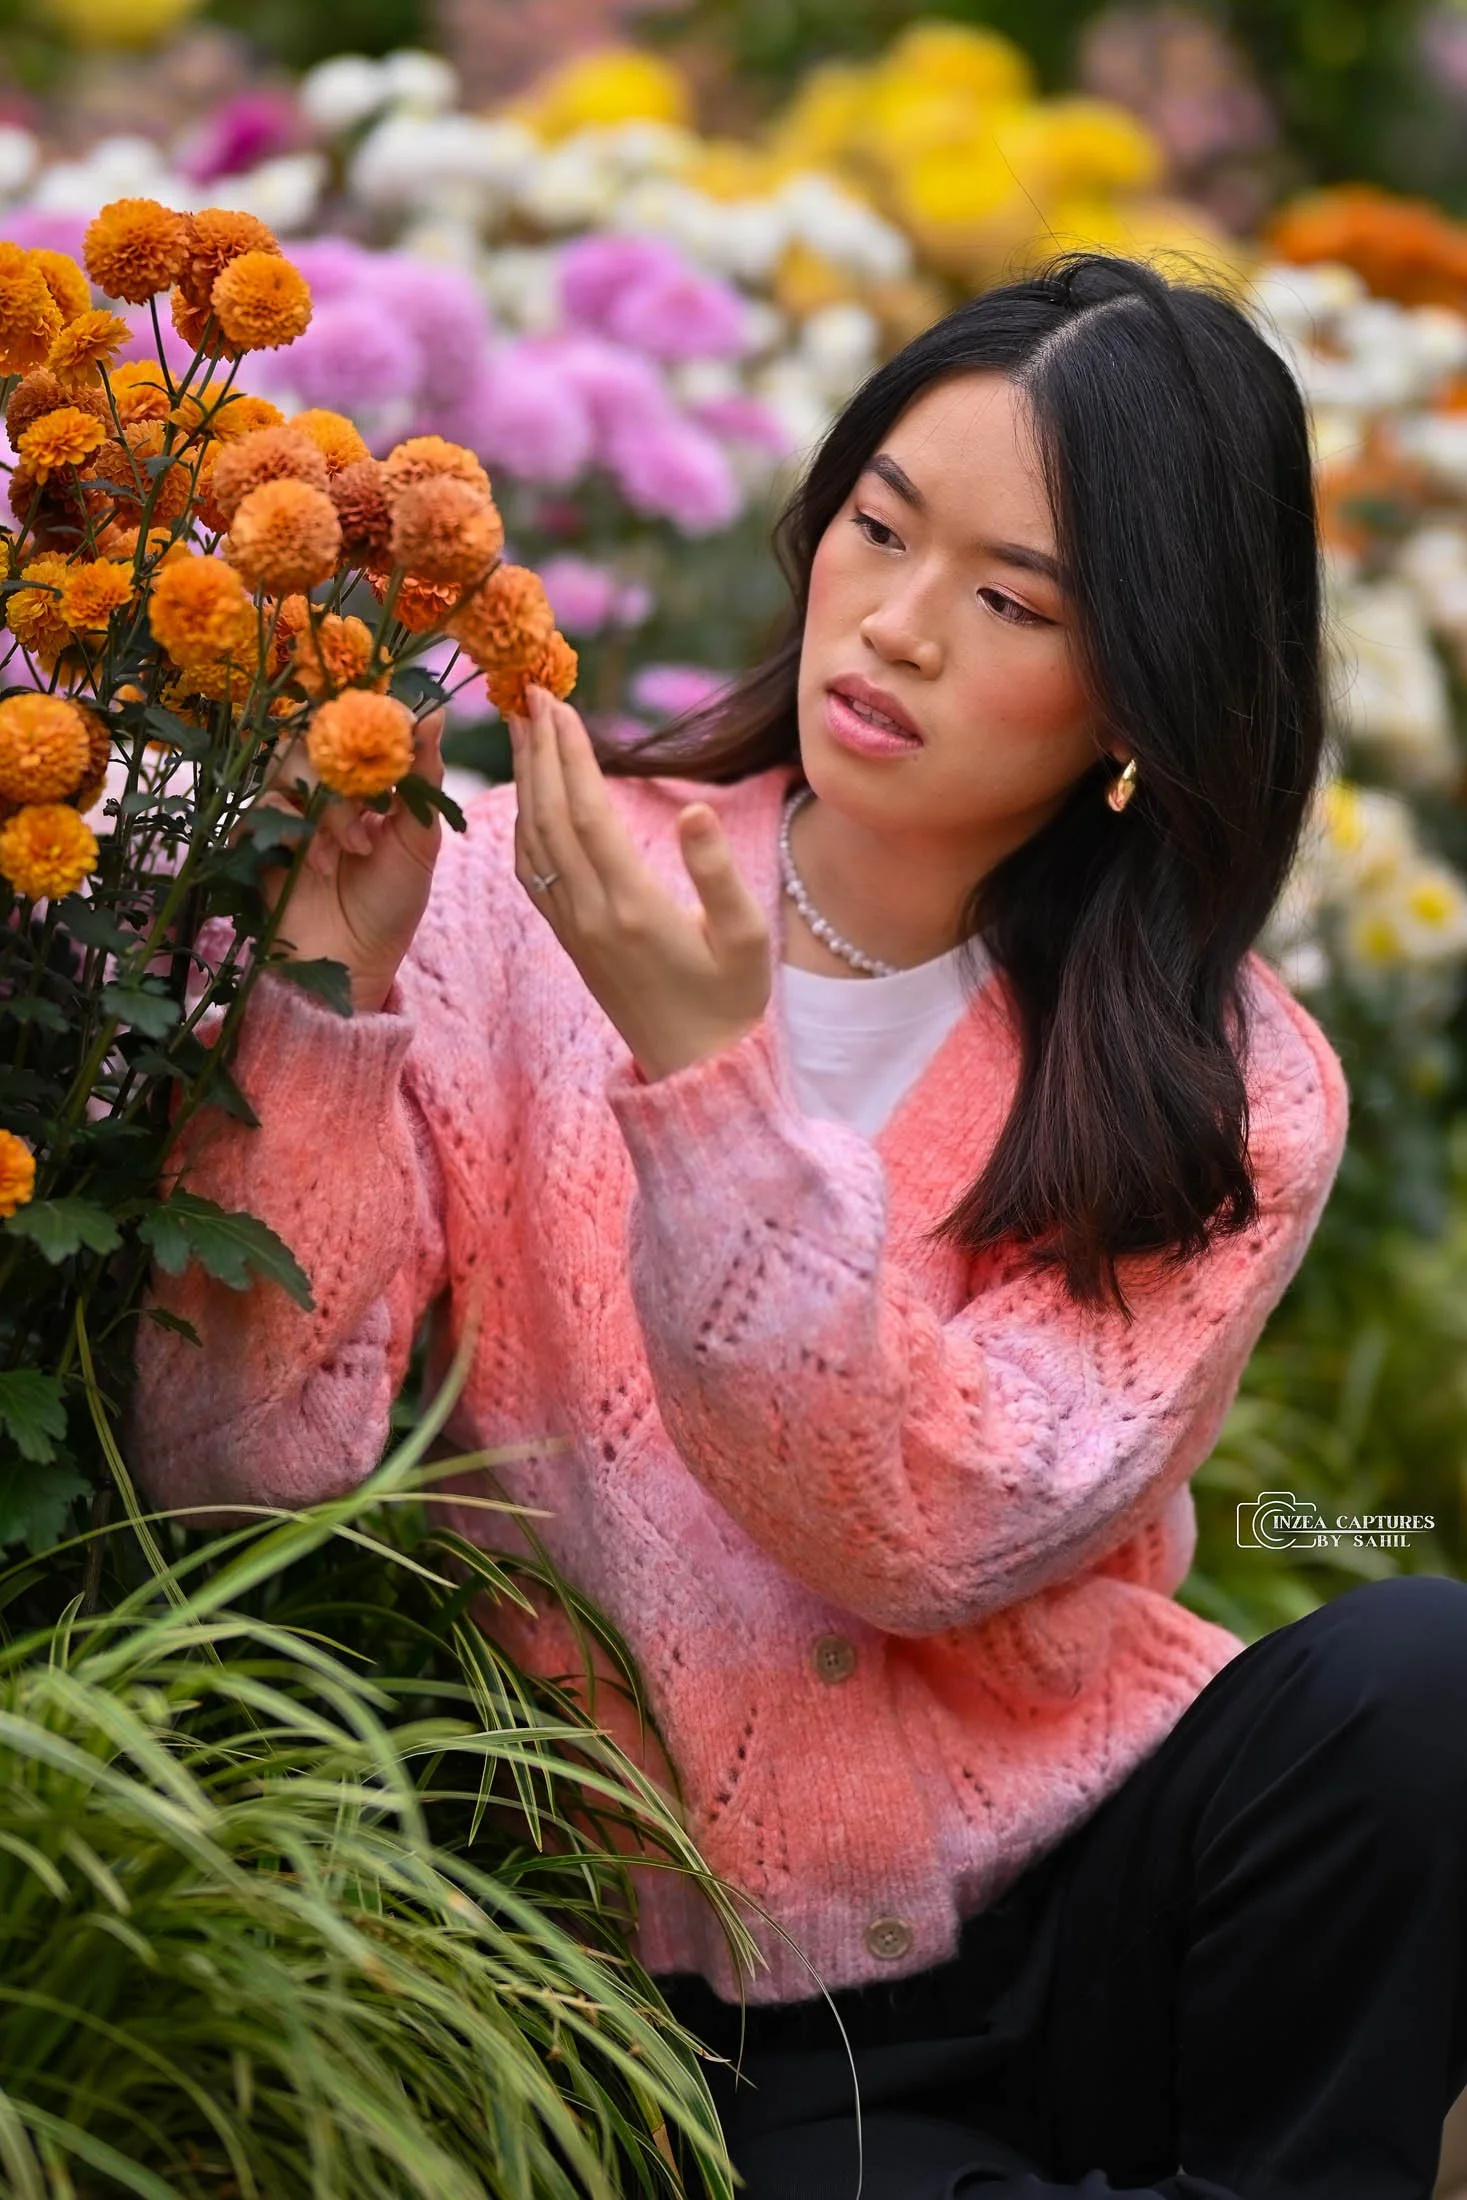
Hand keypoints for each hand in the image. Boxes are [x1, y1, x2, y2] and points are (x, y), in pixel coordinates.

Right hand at [249, 708, 445, 1013]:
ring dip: (328, 805)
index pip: (363, 724)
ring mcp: (290, 809)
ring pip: (291, 764)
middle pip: (322, 735)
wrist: (353, 964)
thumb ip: (425, 780)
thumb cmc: (391, 905)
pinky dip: (293, 827)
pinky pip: (261, 804)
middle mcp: (325, 787)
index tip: (400, 735)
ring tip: (352, 850)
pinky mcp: (260, 836)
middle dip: (353, 771)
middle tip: (376, 807)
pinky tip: (318, 863)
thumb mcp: (418, 843)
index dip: (379, 721)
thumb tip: (436, 715)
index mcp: (368, 782)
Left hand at [509, 683, 770, 1081]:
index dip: (570, 754)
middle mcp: (590, 913)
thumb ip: (717, 873)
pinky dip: (522, 823)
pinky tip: (525, 796)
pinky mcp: (569, 937)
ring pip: (533, 840)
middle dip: (538, 751)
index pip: (588, 813)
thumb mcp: (745, 937)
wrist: (695, 1067)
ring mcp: (573, 927)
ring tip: (521, 729)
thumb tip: (693, 810)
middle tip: (528, 694)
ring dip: (524, 779)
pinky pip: (531, 871)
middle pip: (550, 816)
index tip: (558, 703)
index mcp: (633, 906)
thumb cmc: (732, 1001)